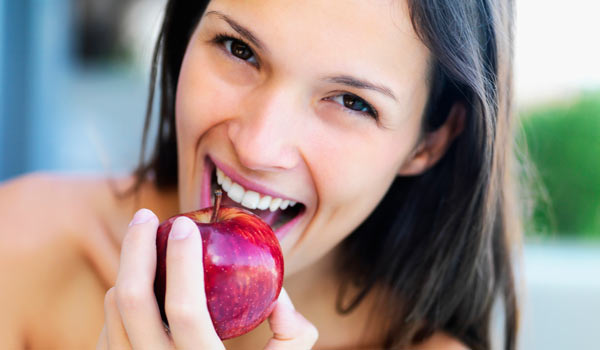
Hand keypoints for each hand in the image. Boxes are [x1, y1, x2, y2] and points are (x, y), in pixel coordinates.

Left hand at [97, 208, 317, 349]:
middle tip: (146, 217)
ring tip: (144, 246)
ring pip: (112, 312)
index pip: (185, 308)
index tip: (186, 224)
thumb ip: (293, 337)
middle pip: (131, 300)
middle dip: (135, 248)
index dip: (182, 259)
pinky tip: (138, 286)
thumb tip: (280, 297)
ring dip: (126, 270)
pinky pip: (106, 330)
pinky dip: (118, 301)